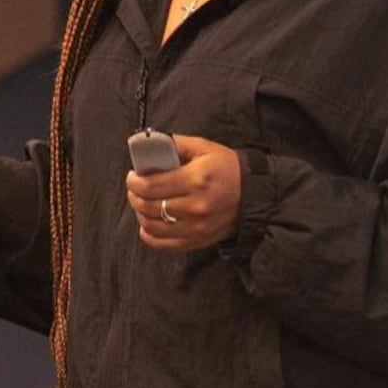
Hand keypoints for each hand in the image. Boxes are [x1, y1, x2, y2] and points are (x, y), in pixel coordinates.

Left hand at [125, 134, 241, 251]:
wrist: (255, 195)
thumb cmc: (228, 169)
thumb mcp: (205, 148)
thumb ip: (176, 144)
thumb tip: (150, 143)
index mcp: (195, 180)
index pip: (151, 186)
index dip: (134, 182)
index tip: (132, 177)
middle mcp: (194, 206)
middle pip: (148, 206)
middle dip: (134, 196)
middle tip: (135, 189)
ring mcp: (196, 227)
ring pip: (153, 226)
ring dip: (140, 214)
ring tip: (141, 204)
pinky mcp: (197, 240)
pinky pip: (164, 244)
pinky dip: (150, 236)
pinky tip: (146, 226)